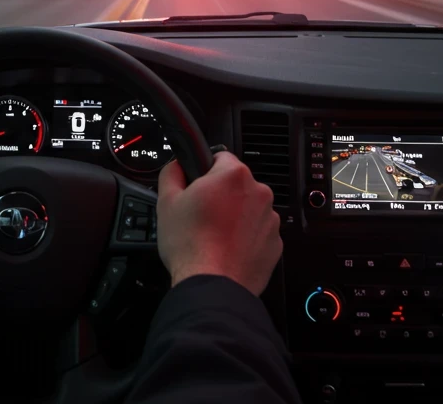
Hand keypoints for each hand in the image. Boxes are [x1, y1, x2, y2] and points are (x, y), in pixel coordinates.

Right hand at [157, 151, 282, 295]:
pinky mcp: (275, 243)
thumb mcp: (166, 202)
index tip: (197, 186)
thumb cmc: (190, 244)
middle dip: (221, 195)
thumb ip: (172, 173)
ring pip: (249, 209)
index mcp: (233, 175)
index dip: (205, 171)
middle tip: (201, 215)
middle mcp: (258, 192)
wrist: (212, 284)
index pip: (221, 157)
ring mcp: (270, 219)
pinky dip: (246, 238)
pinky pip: (259, 233)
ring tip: (214, 236)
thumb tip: (177, 164)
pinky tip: (227, 249)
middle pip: (237, 185)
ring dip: (235, 217)